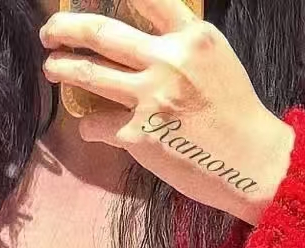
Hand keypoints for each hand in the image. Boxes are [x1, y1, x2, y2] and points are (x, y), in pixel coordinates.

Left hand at [39, 0, 294, 224]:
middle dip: (65, 28)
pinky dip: (89, 127)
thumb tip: (147, 37)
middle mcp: (168, 60)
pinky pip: (98, 125)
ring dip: (63, 68)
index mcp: (192, 37)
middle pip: (100, 32)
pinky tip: (89, 128)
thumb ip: (183, 43)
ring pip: (89, 73)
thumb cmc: (238, 114)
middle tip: (50, 31)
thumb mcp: (218, 60)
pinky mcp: (139, 136)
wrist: (253, 163)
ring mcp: (151, 98)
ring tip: (52, 67)